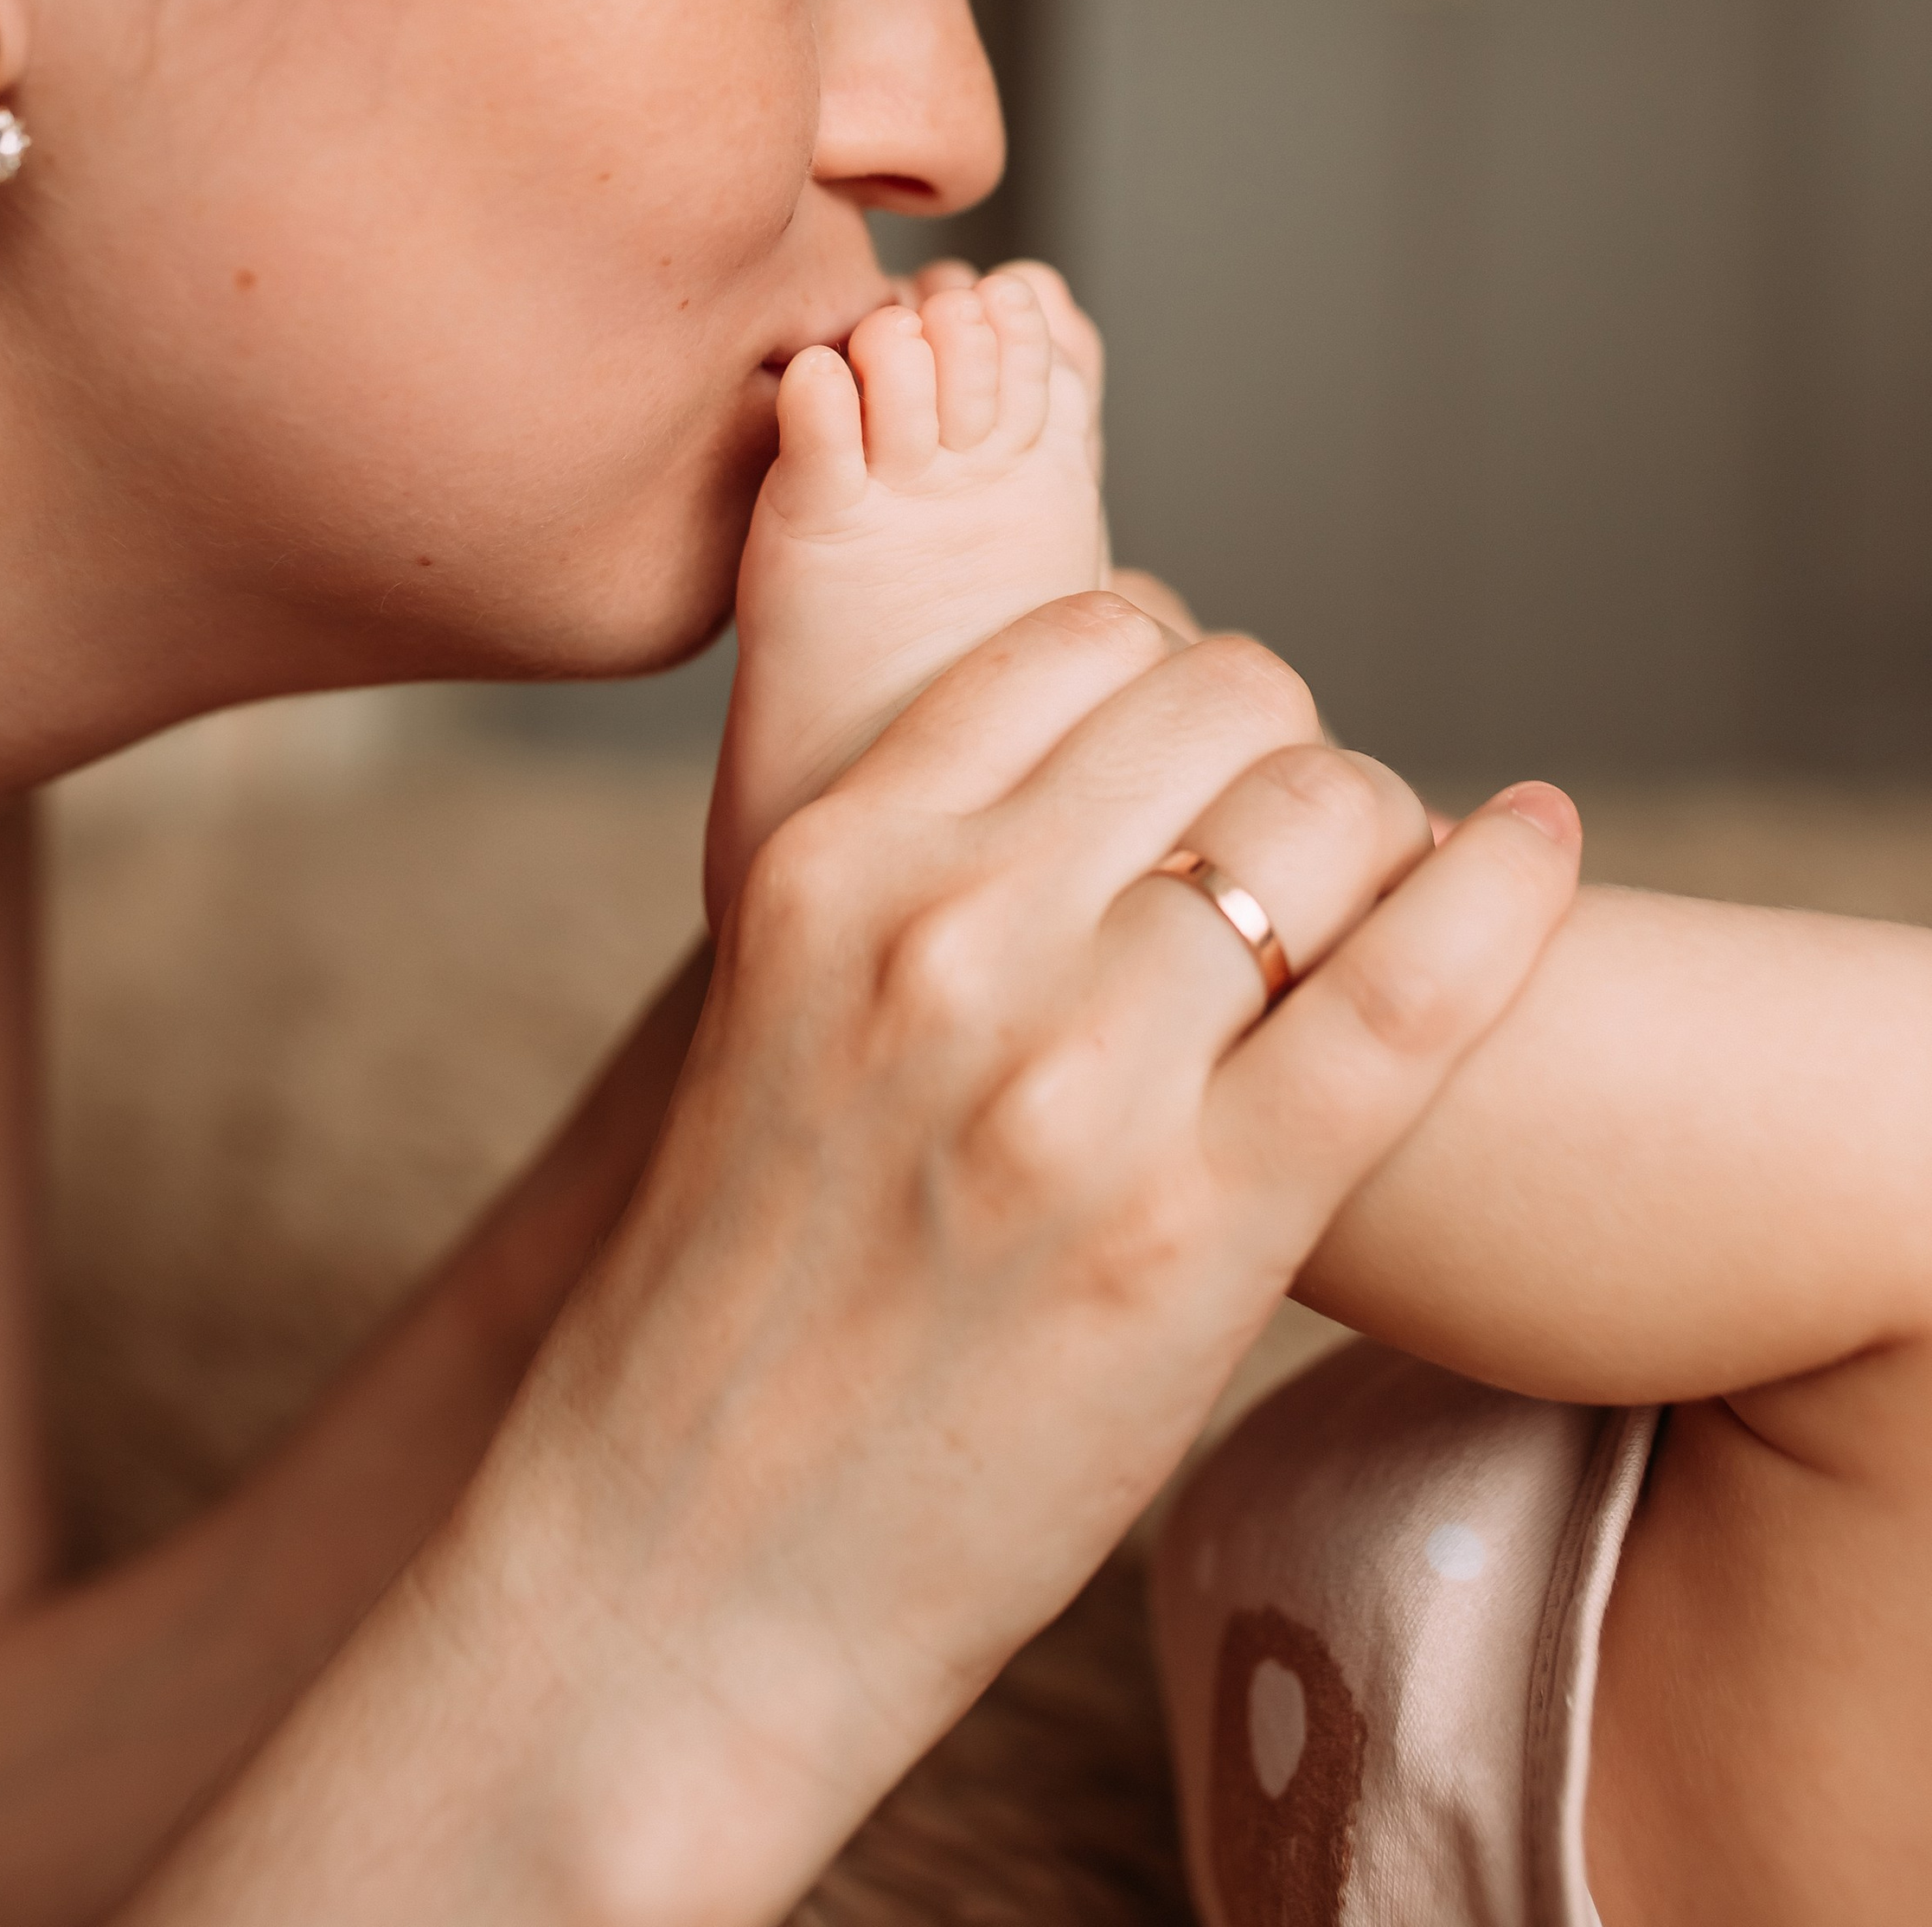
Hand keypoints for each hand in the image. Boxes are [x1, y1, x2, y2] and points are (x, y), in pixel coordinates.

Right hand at [386, 592, 1579, 1926]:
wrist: (674, 1576)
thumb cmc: (734, 1300)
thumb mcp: (768, 1013)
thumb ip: (910, 869)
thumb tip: (1099, 750)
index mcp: (826, 862)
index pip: (1083, 637)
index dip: (1176, 674)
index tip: (1201, 753)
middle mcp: (945, 934)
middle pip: (1224, 699)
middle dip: (1284, 747)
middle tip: (1295, 844)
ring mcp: (1073, 1081)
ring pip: (1324, 811)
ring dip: (1378, 829)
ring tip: (1369, 904)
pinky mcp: (1197, 1232)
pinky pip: (1412, 986)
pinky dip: (1504, 891)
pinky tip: (1538, 843)